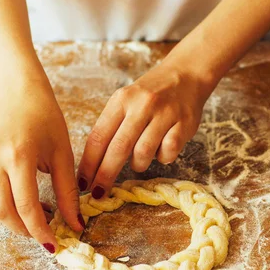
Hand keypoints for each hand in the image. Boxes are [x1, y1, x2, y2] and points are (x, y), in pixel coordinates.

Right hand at [0, 61, 82, 250]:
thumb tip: (74, 222)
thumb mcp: (61, 151)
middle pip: (2, 213)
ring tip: (38, 211)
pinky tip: (22, 197)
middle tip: (46, 232)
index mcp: (17, 157)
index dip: (40, 231)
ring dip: (14, 218)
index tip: (54, 244)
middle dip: (25, 230)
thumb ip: (67, 189)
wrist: (14, 85)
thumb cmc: (41, 113)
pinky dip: (4, 203)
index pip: (26, 208)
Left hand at [77, 60, 211, 197]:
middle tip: (99, 193)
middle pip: (118, 148)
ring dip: (138, 165)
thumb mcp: (126, 101)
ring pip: (143, 153)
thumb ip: (113, 127)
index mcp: (121, 100)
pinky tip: (162, 148)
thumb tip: (95, 164)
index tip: (83, 182)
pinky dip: (162, 157)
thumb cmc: (150, 95)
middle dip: (105, 175)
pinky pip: (168, 153)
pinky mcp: (184, 124)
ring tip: (139, 161)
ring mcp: (164, 114)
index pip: (98, 136)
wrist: (186, 75)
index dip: (89, 163)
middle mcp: (142, 105)